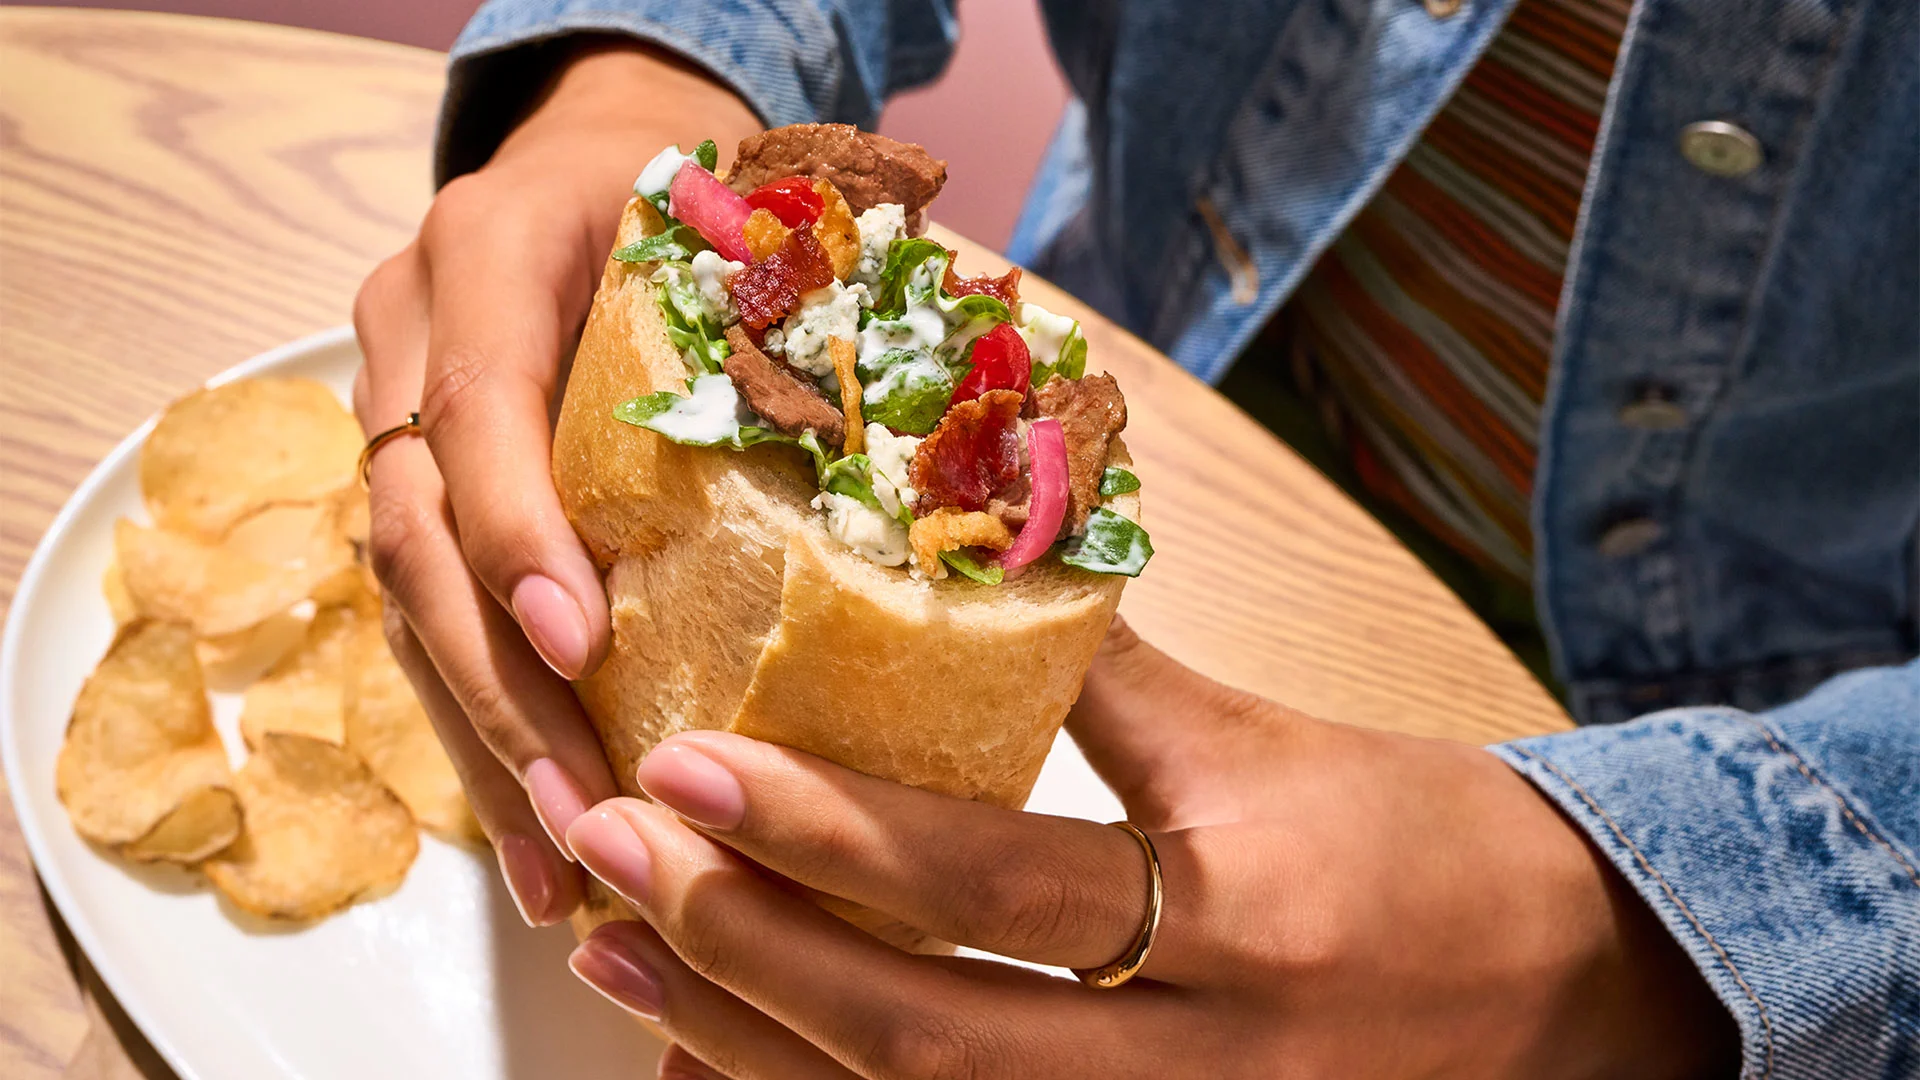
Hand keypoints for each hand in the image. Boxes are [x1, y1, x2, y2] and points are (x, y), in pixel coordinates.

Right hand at [351, 43, 759, 924]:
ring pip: (405, 604)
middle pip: (414, 534)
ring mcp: (394, 420)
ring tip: (566, 862)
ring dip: (483, 744)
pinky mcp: (415, 495)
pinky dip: (483, 735)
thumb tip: (950, 462)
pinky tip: (543, 835)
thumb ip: (784, 314)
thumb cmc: (692, 193)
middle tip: (586, 804)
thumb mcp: (736, 220)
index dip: (517, 529)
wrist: (596, 148)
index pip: (478, 406)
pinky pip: (425, 625)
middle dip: (495, 685)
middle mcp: (413, 339)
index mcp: (487, 253)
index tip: (578, 642)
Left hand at [562, 620, 1739, 1078]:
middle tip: (606, 858)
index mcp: (1243, 922)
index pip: (997, 883)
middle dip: (746, 948)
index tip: (679, 762)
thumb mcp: (1273, 744)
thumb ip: (1107, 676)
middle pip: (927, 1037)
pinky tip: (718, 1067)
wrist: (1591, 991)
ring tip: (617, 960)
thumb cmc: (1439, 849)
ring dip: (752, 1048)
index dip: (825, 827)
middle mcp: (1204, 1071)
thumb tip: (955, 568)